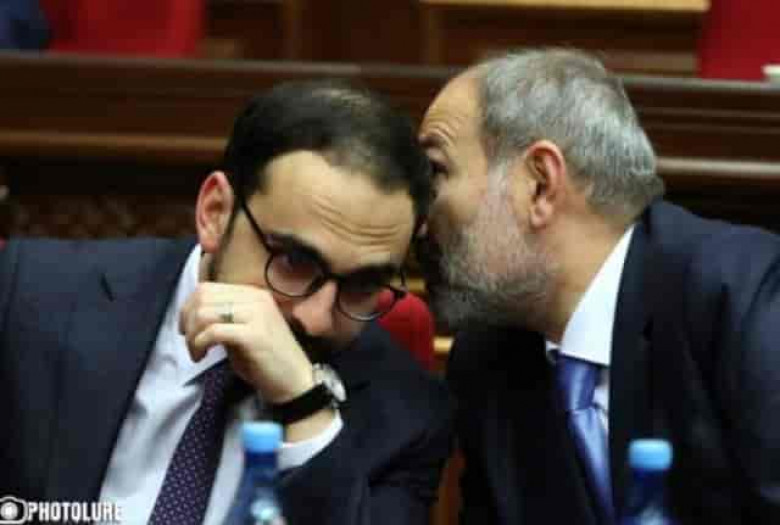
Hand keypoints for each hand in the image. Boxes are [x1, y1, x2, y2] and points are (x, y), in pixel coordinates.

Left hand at [179, 282, 313, 403]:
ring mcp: (256, 314)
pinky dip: (200, 344)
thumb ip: (224, 318)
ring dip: (192, 335)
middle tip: (189, 342)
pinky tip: (202, 356)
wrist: (294, 381)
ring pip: (205, 313)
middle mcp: (256, 298)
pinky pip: (214, 331)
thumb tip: (194, 315)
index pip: (208, 288)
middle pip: (203, 297)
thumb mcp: (243, 331)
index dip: (188, 307)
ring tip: (196, 352)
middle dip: (187, 320)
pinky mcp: (254, 334)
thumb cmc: (267, 360)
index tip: (187, 329)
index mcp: (253, 294)